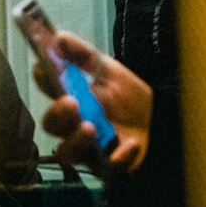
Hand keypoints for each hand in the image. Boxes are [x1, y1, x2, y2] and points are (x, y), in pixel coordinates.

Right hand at [36, 31, 152, 174]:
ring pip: (67, 152)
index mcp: (72, 97)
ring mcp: (89, 147)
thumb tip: (59, 36)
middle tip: (71, 103)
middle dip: (56, 114)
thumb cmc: (130, 99)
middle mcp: (74, 124)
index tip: (46, 68)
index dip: (43, 78)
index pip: (47, 88)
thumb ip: (83, 54)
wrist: (162, 124)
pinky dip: (117, 159)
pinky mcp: (108, 167)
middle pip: (51, 124)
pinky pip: (106, 170)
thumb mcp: (109, 70)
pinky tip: (130, 145)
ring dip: (75, 140)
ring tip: (91, 128)